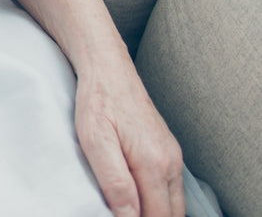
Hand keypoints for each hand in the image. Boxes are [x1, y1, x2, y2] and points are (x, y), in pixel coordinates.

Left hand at [74, 65, 183, 216]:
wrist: (107, 67)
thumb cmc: (98, 100)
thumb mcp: (95, 140)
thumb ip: (115, 182)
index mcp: (154, 163)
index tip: (118, 216)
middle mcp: (170, 162)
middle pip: (171, 214)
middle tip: (121, 213)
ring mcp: (173, 155)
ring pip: (174, 203)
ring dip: (156, 212)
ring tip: (128, 207)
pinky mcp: (168, 149)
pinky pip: (171, 187)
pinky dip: (159, 199)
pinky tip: (139, 195)